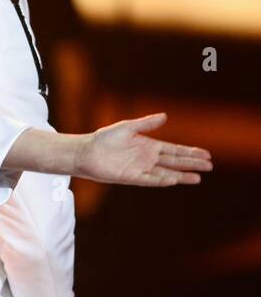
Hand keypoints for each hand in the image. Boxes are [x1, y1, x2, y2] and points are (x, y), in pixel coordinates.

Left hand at [75, 113, 211, 185]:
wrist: (86, 151)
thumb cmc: (104, 138)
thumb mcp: (128, 127)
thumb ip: (146, 123)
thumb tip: (165, 116)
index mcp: (149, 145)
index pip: (174, 150)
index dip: (190, 152)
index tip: (206, 154)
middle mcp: (148, 158)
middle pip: (175, 162)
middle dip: (192, 163)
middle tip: (210, 165)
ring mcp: (141, 169)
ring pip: (166, 173)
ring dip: (181, 175)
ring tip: (198, 177)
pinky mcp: (131, 177)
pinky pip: (150, 179)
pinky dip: (161, 180)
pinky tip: (174, 180)